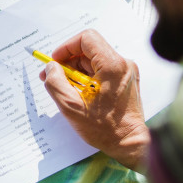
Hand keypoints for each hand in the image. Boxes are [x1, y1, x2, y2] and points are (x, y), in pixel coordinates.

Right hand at [39, 29, 149, 170]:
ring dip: (77, 71)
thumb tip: (51, 67)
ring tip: (66, 89)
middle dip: (68, 61)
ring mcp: (127, 72)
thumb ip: (55, 82)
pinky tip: (80, 93)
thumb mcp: (71, 106)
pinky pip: (103, 71)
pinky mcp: (127, 81)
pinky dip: (88, 78)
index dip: (66, 47)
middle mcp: (123, 64)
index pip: (86, 38)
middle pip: (89, 50)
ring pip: (95, 61)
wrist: (130, 143)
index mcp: (112, 65)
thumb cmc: (104, 128)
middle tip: (53, 77)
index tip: (55, 62)